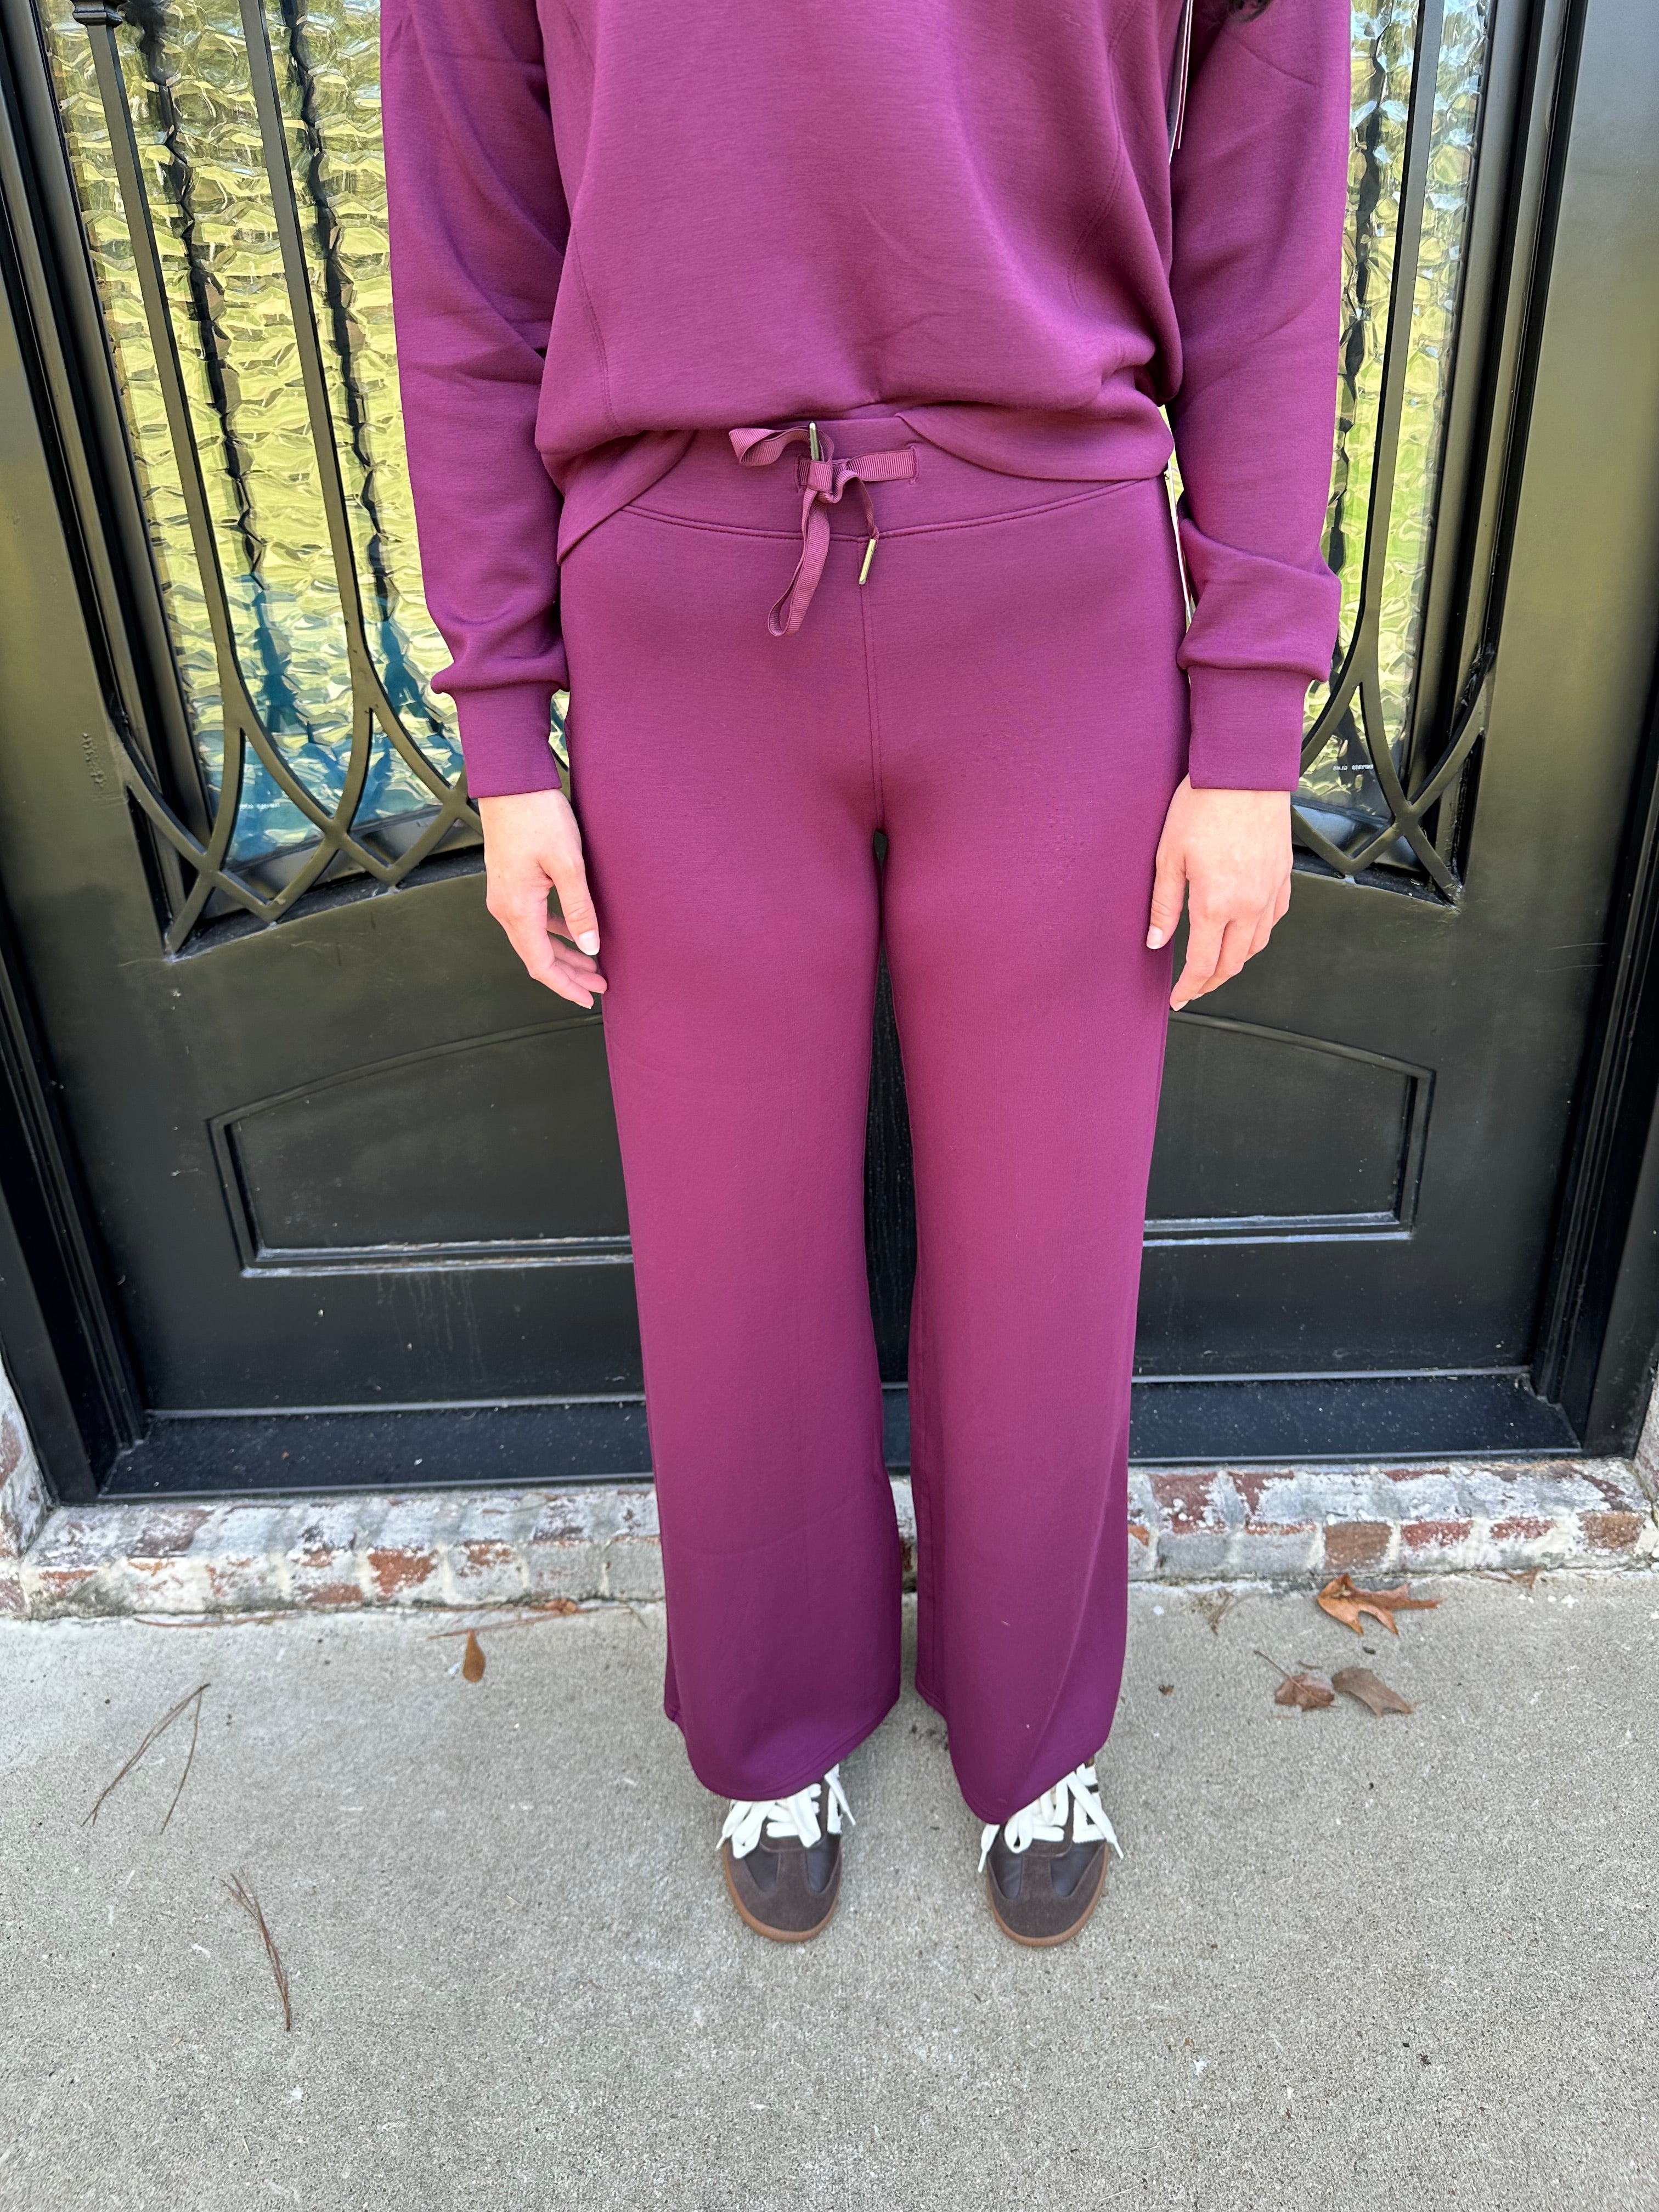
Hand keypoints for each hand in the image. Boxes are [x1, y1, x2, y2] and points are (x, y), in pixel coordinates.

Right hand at [478, 788, 606, 1008]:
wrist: (511, 782)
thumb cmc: (539, 816)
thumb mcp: (568, 864)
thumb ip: (580, 909)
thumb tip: (590, 948)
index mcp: (518, 909)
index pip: (540, 965)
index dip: (565, 986)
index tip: (588, 1000)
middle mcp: (504, 908)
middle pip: (537, 956)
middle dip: (569, 974)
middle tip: (600, 984)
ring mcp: (504, 895)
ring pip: (534, 939)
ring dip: (563, 954)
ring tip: (593, 964)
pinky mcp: (509, 883)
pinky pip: (531, 920)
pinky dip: (553, 933)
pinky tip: (572, 932)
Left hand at [1147, 778, 1291, 1011]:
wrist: (1244, 772)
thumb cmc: (1204, 805)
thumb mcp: (1168, 856)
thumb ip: (1163, 905)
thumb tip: (1156, 941)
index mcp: (1215, 904)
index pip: (1203, 964)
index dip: (1189, 987)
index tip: (1178, 998)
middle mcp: (1249, 904)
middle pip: (1233, 963)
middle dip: (1211, 982)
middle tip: (1193, 989)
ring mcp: (1270, 892)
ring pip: (1256, 945)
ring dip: (1235, 962)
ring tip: (1215, 967)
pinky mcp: (1283, 877)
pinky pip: (1274, 919)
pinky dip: (1257, 935)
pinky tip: (1244, 933)